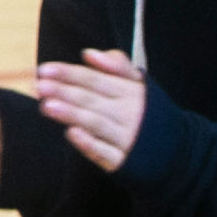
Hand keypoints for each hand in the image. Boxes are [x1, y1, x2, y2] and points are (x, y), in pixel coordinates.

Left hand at [32, 48, 149, 173]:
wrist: (177, 153)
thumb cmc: (148, 113)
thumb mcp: (140, 85)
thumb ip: (117, 66)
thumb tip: (89, 54)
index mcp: (132, 92)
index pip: (97, 80)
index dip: (70, 74)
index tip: (44, 69)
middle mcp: (131, 114)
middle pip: (93, 100)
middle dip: (66, 92)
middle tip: (40, 86)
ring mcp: (128, 139)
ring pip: (97, 123)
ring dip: (72, 114)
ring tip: (47, 106)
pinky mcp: (125, 163)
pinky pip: (106, 153)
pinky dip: (90, 144)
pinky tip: (71, 134)